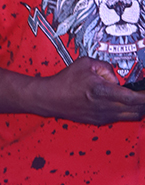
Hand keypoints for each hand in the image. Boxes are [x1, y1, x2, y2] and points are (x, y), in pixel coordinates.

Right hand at [30, 55, 144, 124]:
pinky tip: (128, 104)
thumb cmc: (65, 81)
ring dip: (139, 108)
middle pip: (136, 110)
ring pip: (131, 116)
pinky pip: (120, 117)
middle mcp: (103, 107)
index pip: (133, 98)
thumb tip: (117, 79)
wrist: (50, 98)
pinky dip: (128, 111)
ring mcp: (101, 116)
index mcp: (102, 91)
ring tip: (140, 99)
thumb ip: (107, 68)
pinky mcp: (98, 121)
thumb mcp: (86, 63)